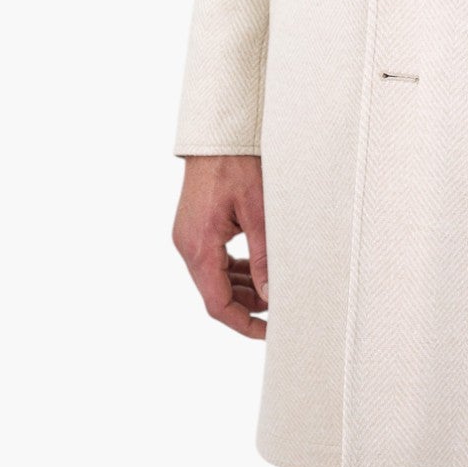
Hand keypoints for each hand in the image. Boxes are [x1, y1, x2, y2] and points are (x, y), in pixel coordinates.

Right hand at [172, 153, 268, 338]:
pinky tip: (256, 267)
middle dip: (247, 305)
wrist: (216, 135)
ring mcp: (188, 237)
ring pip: (214, 279)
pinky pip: (213, 261)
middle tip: (279, 305)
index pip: (217, 304)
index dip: (243, 323)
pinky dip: (234, 270)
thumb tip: (271, 294)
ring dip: (242, 288)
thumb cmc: (235, 164)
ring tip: (273, 287)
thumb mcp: (258, 211)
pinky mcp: (195, 229)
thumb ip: (263, 256)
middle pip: (215, 294)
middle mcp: (188, 246)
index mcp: (199, 246)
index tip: (268, 331)